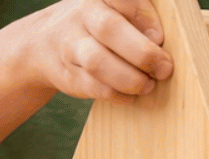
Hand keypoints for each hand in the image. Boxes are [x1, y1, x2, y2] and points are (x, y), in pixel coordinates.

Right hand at [12, 0, 171, 100]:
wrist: (44, 43)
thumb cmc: (97, 27)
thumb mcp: (115, 12)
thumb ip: (139, 20)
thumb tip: (157, 40)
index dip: (145, 16)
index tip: (160, 37)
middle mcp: (81, 15)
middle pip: (109, 29)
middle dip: (143, 53)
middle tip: (164, 69)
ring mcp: (69, 44)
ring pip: (97, 61)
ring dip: (130, 79)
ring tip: (148, 85)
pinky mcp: (67, 73)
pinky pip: (93, 86)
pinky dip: (117, 94)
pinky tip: (131, 95)